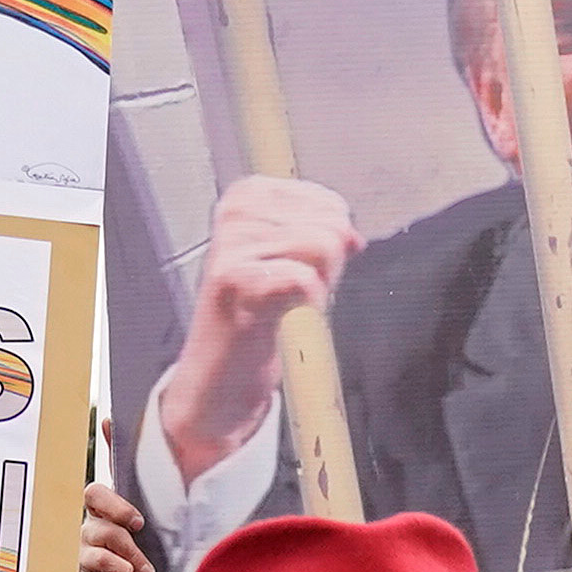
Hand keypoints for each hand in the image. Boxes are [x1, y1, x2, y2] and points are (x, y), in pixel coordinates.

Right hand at [78, 479, 154, 571]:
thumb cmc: (146, 558)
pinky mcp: (84, 562)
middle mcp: (95, 517)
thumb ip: (162, 520)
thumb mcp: (156, 537)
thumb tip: (188, 504)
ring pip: (104, 532)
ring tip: (146, 571)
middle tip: (140, 526)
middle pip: (95, 494)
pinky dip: (118, 566)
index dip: (113, 476)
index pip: (107, 482)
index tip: (138, 512)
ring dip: (130, 551)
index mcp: (112, 504)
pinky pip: (99, 558)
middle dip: (120, 509)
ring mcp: (86, 538)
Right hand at [152, 176, 356, 482]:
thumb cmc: (255, 317)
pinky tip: (282, 317)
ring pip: (324, 248)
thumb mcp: (289, 259)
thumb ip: (323, 235)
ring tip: (283, 304)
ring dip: (316, 288)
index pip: (330, 205)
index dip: (329, 246)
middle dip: (326, 269)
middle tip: (288, 294)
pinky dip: (307, 306)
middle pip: (331, 225)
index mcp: (249, 195)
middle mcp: (236, 212)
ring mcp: (231, 245)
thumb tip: (353, 236)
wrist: (218, 375)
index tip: (295, 270)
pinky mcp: (234, 280)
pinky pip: (305, 280)